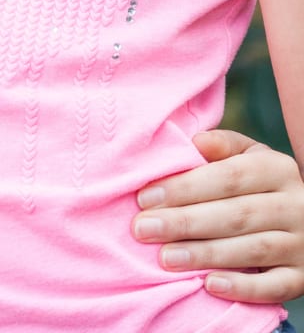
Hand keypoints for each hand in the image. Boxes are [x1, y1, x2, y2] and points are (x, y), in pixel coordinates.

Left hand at [131, 128, 303, 303]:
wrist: (303, 214)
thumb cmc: (256, 181)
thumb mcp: (246, 155)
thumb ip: (222, 145)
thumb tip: (195, 141)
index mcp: (277, 168)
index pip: (227, 177)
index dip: (184, 188)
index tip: (145, 198)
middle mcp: (295, 206)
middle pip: (236, 215)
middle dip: (184, 222)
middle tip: (143, 229)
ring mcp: (302, 244)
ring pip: (253, 250)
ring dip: (205, 254)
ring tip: (166, 257)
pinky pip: (276, 287)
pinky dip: (243, 288)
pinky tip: (210, 285)